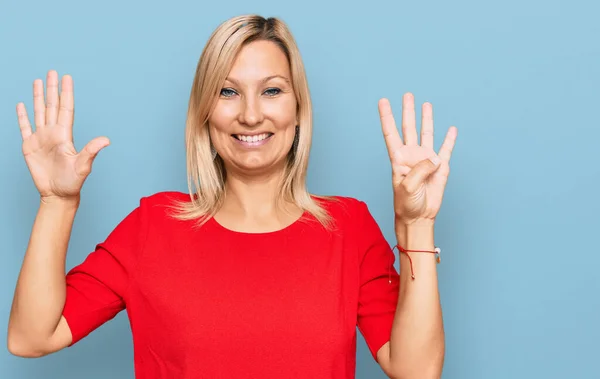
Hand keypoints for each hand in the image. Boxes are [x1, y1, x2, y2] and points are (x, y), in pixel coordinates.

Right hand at [16, 70, 109, 202]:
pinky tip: (21, 104)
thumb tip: (106, 140)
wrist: (58, 194)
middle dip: (51, 88)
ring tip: (37, 81)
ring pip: (38, 112)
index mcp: (65, 135)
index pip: (65, 108)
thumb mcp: (83, 165)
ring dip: (37, 97)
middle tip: (52, 72)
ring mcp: (41, 138)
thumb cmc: (72, 182)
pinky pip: (24, 127)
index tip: (66, 77)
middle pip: (51, 105)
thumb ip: (92, 151)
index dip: (65, 92)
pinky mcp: (29, 147)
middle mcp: (53, 133)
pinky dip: (22, 116)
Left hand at [378, 93, 456, 224]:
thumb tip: (434, 158)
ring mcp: (426, 160)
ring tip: (426, 104)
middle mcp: (411, 155)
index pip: (391, 133)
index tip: (382, 101)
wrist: (419, 217)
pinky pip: (446, 150)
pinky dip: (449, 139)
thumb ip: (419, 170)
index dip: (386, 117)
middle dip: (408, 111)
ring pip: (426, 134)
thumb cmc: (406, 204)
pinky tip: (451, 129)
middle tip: (407, 95)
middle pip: (409, 128)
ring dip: (427, 119)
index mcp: (398, 159)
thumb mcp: (408, 187)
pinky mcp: (440, 167)